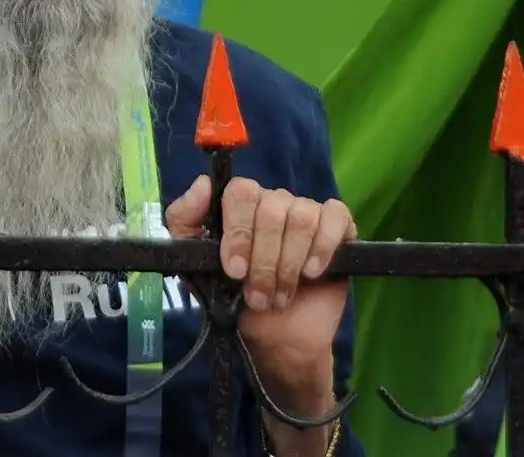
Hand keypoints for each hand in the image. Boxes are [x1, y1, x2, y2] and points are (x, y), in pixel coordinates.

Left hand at [167, 175, 355, 406]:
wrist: (275, 340)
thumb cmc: (234, 299)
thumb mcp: (196, 264)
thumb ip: (184, 221)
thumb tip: (202, 184)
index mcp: (241, 205)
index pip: (241, 191)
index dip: (238, 231)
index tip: (234, 270)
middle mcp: (274, 202)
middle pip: (271, 208)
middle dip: (263, 260)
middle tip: (257, 294)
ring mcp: (307, 213)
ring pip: (301, 217)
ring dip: (288, 264)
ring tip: (280, 295)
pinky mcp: (338, 229)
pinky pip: (336, 216)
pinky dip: (323, 246)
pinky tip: (312, 272)